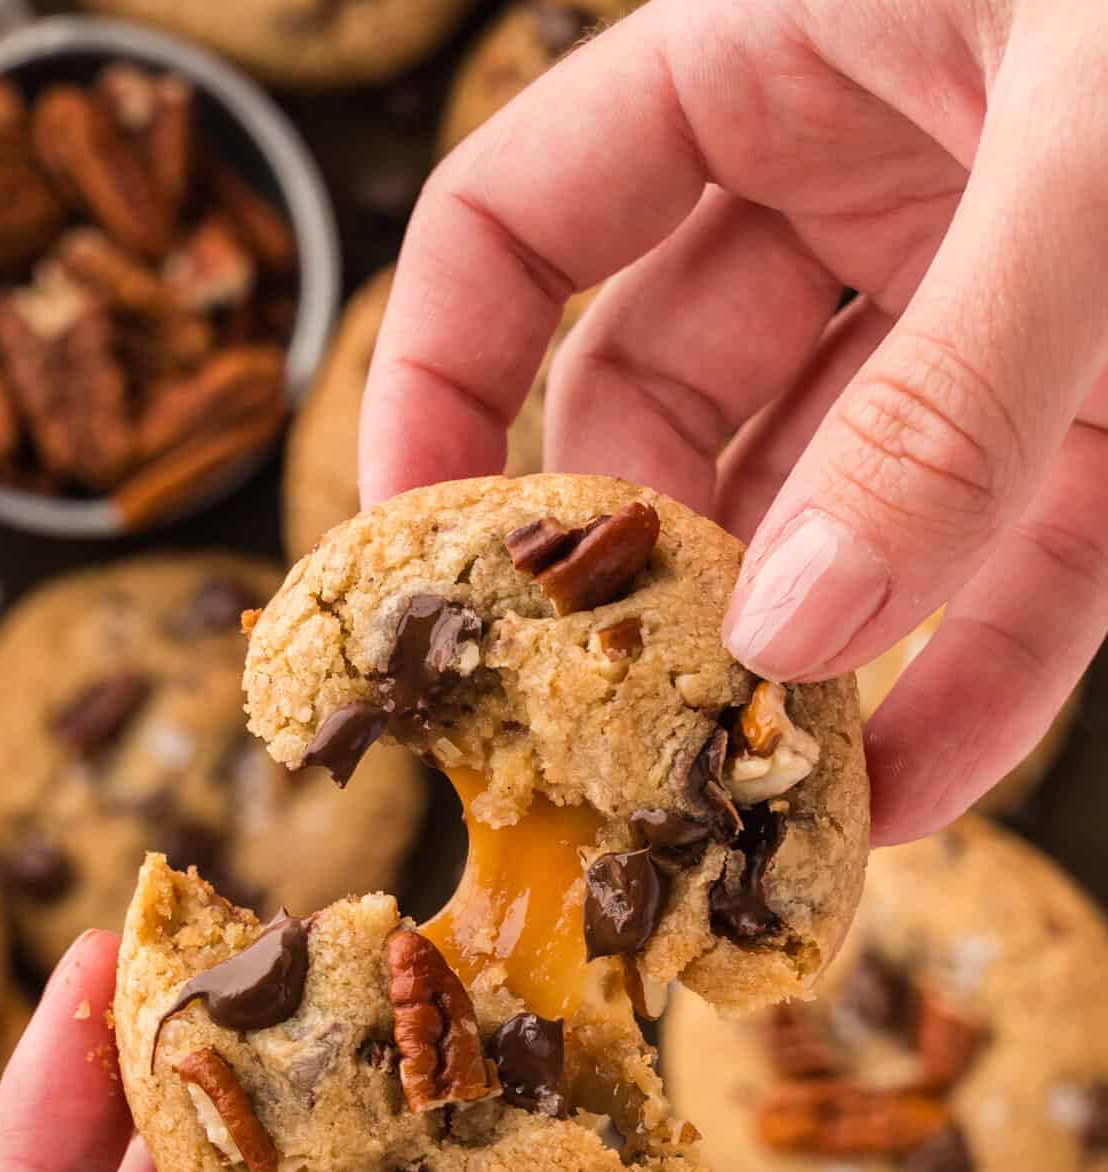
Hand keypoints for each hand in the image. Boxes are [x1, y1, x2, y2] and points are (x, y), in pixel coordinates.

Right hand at [360, 0, 1107, 841]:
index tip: (420, 562)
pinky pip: (1014, 569)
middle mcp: (866, 188)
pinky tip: (917, 791)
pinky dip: (971, 681)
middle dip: (636, 575)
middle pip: (672, 408)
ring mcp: (990, 314)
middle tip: (603, 732)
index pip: (521, 228)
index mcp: (784, 45)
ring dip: (796, 663)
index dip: (441, 390)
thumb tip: (788, 628)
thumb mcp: (1101, 145)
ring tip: (747, 806)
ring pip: (840, 517)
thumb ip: (946, 391)